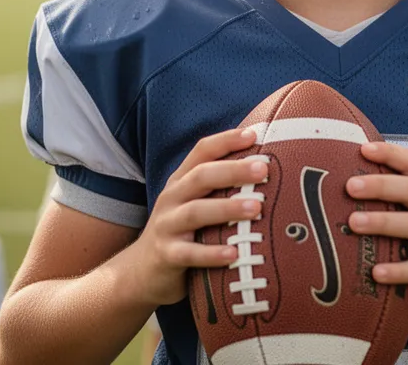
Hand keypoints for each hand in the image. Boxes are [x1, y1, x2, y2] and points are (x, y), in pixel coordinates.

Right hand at [128, 128, 267, 306]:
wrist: (140, 271)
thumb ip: (220, 186)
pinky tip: (234, 254)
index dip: (226, 140)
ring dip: (227, 208)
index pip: (202, 152)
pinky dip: (211, 253)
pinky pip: (189, 253)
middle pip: (201, 176)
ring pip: (196, 212)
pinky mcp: (166, 255)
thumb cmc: (182, 231)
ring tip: (256, 208)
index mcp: (182, 181)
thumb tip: (267, 168)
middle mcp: (172, 198)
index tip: (254, 135)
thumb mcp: (194, 203)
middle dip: (233, 170)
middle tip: (263, 169)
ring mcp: (167, 225)